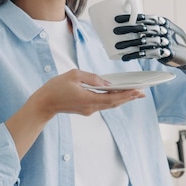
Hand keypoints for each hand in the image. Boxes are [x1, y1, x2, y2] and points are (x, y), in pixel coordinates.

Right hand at [6, 69, 144, 158]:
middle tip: (142, 93)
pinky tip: (118, 94)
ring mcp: (89, 110)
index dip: (127, 95)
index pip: (112, 98)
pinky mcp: (86, 109)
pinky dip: (112, 99)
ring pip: (109, 105)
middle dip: (129, 97)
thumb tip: (105, 82)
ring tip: (134, 94)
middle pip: (114, 103)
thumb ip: (92, 78)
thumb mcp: (74, 75)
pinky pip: (103, 104)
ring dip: (122, 99)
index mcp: (88, 98)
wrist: (43, 103)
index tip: (138, 91)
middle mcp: (91, 107)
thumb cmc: (55, 88)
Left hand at [113, 14, 185, 66]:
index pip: (144, 17)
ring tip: (116, 47)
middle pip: (143, 28)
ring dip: (129, 44)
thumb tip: (129, 25)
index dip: (130, 18)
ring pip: (144, 42)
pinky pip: (148, 54)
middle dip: (128, 29)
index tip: (116, 19)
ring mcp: (165, 42)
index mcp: (162, 21)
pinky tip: (125, 57)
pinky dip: (135, 55)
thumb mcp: (164, 29)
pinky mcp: (165, 53)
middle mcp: (164, 30)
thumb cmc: (171, 39)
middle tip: (115, 31)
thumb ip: (150, 27)